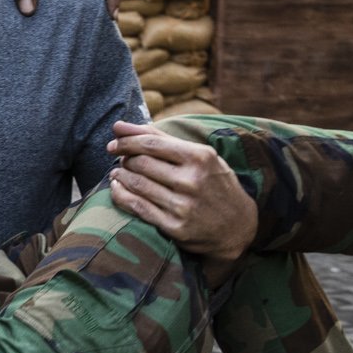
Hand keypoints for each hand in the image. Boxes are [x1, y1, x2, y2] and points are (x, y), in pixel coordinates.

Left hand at [106, 121, 257, 261]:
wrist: (238, 227)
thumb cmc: (215, 183)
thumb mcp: (200, 156)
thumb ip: (162, 139)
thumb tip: (119, 126)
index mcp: (200, 157)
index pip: (151, 144)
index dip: (126, 142)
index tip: (114, 142)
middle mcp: (192, 181)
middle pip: (141, 163)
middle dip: (124, 158)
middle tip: (120, 158)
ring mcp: (183, 206)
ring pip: (136, 184)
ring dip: (120, 176)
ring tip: (117, 173)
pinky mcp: (175, 227)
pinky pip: (137, 207)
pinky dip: (120, 195)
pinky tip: (116, 189)